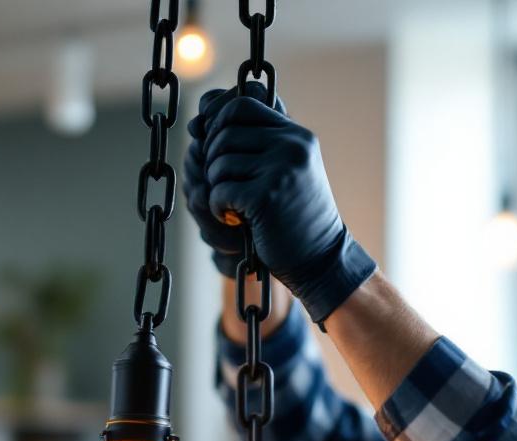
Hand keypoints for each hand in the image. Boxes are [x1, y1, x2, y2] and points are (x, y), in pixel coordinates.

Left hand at [182, 84, 283, 276]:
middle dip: (213, 160)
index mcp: (297, 135)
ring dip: (216, 186)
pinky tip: (232, 218)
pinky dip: (217, 207)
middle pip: (224, 133)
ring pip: (219, 162)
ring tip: (232, 203)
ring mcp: (281, 170)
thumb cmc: (294, 215)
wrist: (320, 258)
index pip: (242, 105)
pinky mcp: (266, 197)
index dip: (218, 122)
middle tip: (224, 185)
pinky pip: (219, 190)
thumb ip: (254, 143)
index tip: (214, 147)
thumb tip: (196, 124)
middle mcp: (292, 146)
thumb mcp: (285, 169)